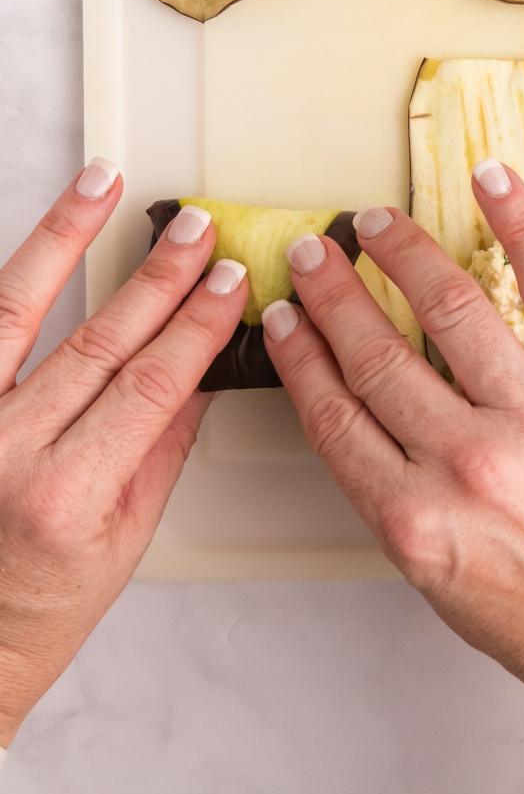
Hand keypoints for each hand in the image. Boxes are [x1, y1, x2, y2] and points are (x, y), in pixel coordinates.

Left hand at [0, 161, 248, 744]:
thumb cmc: (38, 608)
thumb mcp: (127, 538)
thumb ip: (166, 443)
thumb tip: (207, 365)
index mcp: (65, 494)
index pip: (152, 385)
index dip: (199, 326)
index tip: (232, 284)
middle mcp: (6, 452)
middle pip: (99, 341)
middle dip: (159, 277)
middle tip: (196, 232)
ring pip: (19, 308)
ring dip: (67, 238)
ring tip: (102, 186)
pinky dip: (18, 274)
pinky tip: (41, 232)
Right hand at [264, 159, 523, 715]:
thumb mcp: (437, 578)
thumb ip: (396, 496)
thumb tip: (366, 413)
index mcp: (414, 520)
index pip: (334, 416)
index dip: (301, 357)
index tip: (284, 318)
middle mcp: (466, 462)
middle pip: (376, 355)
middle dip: (334, 295)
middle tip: (316, 254)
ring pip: (449, 308)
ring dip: (403, 252)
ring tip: (376, 222)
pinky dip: (520, 226)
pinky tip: (491, 183)